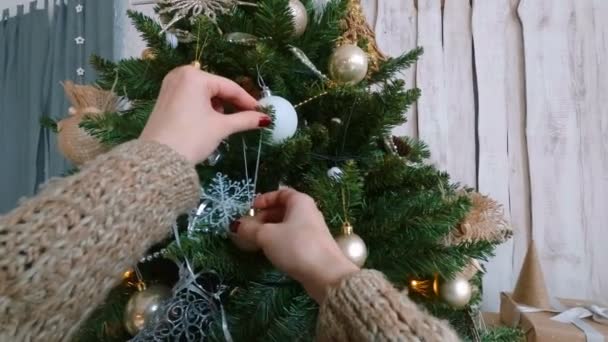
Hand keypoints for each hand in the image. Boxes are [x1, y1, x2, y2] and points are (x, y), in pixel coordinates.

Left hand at [140, 66, 269, 163]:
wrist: (158, 160)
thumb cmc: (192, 138)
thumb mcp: (221, 127)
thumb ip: (245, 120)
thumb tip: (265, 119)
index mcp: (195, 76)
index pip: (229, 87)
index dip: (248, 101)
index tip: (261, 112)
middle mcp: (180, 74)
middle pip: (216, 88)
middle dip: (232, 104)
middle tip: (247, 118)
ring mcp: (170, 86)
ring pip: (204, 94)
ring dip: (218, 107)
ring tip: (226, 123)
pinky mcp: (165, 98)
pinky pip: (191, 98)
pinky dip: (203, 108)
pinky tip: (209, 122)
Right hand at [230, 189, 359, 302]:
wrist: (326, 274)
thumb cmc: (295, 246)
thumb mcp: (267, 236)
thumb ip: (249, 229)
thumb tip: (236, 226)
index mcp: (300, 202)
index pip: (281, 193)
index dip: (264, 199)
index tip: (250, 209)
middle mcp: (308, 212)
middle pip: (283, 209)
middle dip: (264, 217)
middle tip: (249, 228)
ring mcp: (312, 230)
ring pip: (287, 225)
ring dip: (270, 231)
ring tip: (255, 242)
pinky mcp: (313, 247)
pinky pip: (292, 238)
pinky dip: (280, 241)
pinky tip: (271, 252)